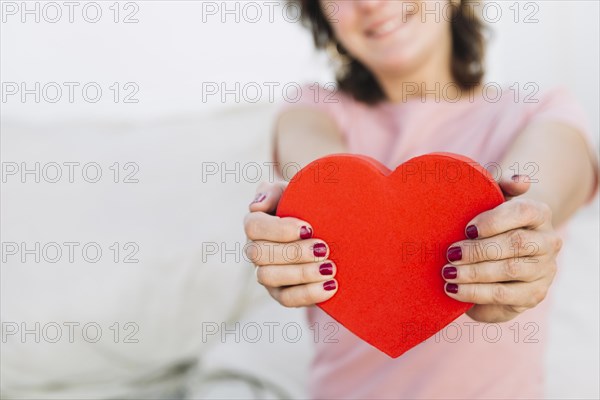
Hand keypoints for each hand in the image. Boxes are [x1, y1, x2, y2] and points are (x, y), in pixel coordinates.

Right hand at [244, 182, 337, 306]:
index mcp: (255, 223)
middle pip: (258, 254)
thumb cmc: (308, 205)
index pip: (253, 227)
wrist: (329, 227)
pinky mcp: (281, 293)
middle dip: (293, 252)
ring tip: (330, 268)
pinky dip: (308, 294)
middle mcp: (255, 250)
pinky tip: (331, 286)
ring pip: (268, 278)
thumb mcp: (294, 191)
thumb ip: (273, 192)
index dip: (279, 229)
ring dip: (301, 273)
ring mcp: (266, 274)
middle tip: (324, 248)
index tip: (309, 228)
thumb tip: (257, 206)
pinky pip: (287, 300)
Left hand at [442, 175, 561, 322]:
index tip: (466, 229)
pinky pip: (504, 296)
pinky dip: (475, 293)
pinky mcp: (533, 295)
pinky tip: (453, 290)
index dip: (494, 220)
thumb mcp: (491, 199)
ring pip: (510, 271)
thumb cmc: (489, 221)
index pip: (524, 211)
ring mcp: (544, 270)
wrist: (499, 254)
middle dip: (478, 250)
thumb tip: (520, 180)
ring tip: (447, 273)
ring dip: (474, 273)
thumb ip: (501, 184)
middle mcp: (548, 242)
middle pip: (516, 244)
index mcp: (539, 213)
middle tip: (450, 254)